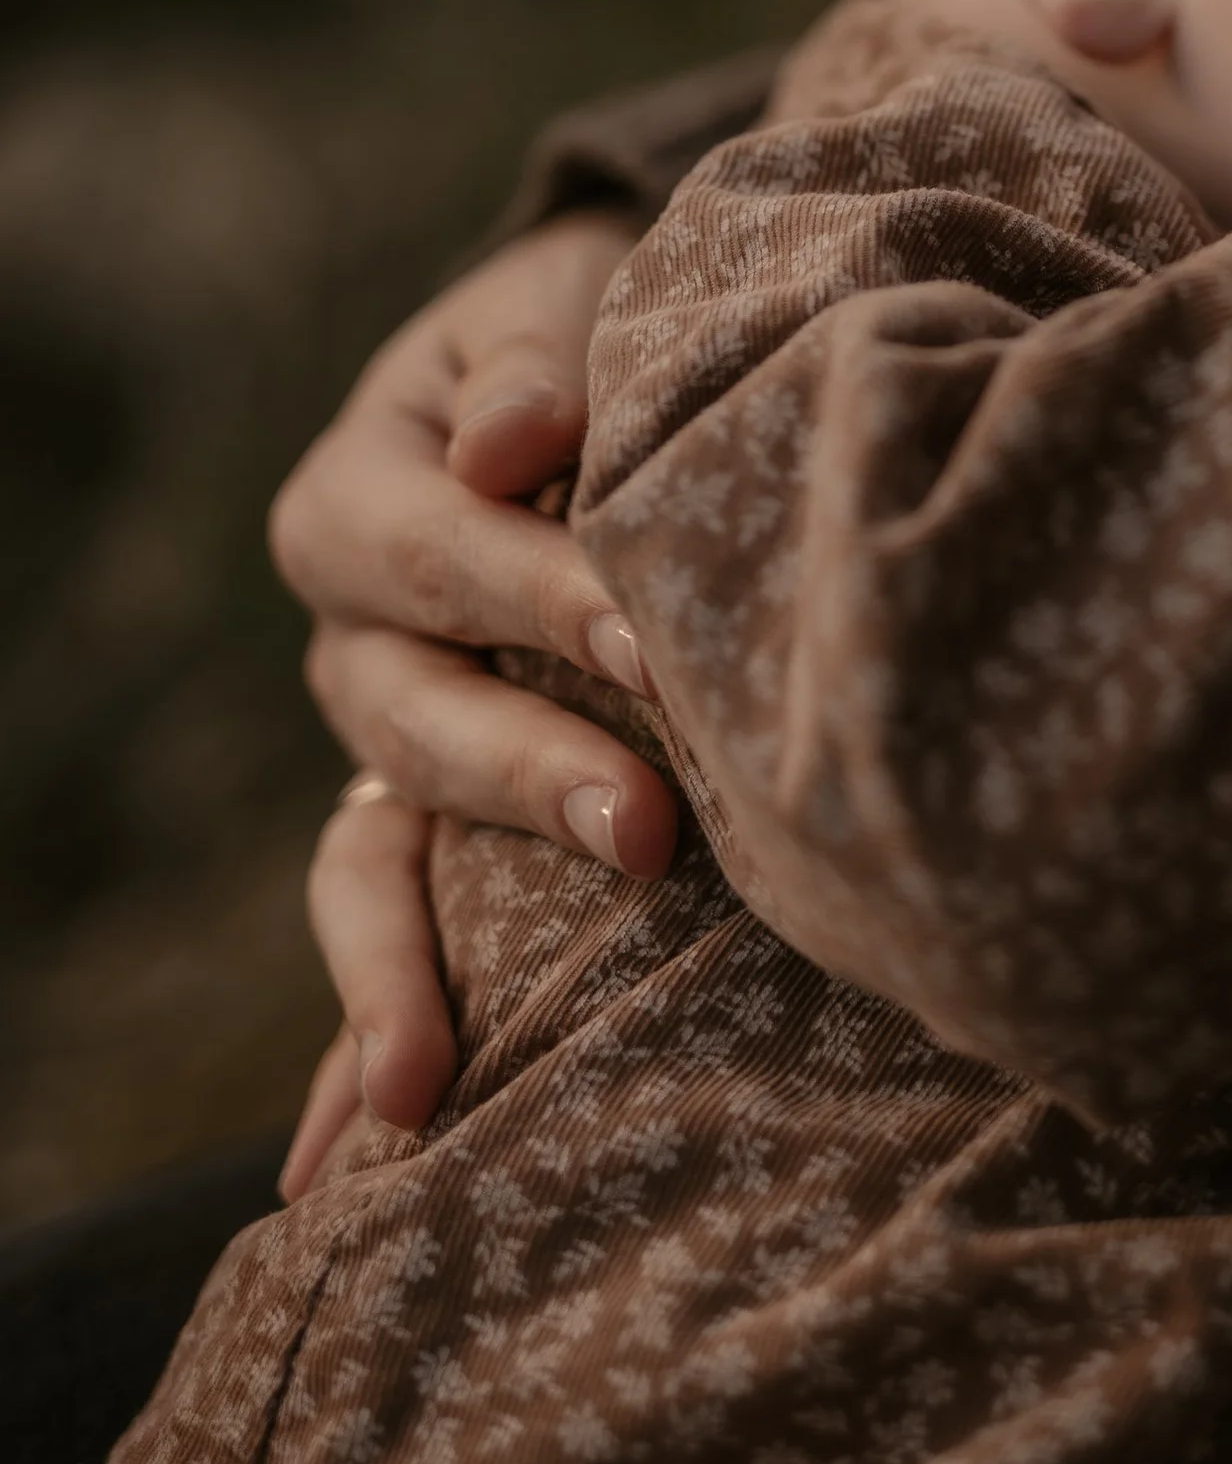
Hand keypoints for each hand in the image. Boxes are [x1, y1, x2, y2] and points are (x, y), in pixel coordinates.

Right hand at [267, 211, 676, 1191]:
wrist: (583, 375)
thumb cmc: (592, 333)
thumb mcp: (561, 301)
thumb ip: (539, 363)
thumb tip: (518, 438)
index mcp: (363, 489)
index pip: (440, 547)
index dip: (538, 589)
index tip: (644, 637)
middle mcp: (351, 629)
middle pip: (412, 716)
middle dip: (525, 781)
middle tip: (646, 835)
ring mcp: (380, 737)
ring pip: (374, 853)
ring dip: (405, 967)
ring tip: (436, 1088)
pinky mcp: (423, 819)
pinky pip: (382, 932)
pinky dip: (366, 1037)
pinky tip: (357, 1162)